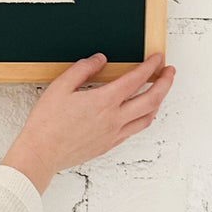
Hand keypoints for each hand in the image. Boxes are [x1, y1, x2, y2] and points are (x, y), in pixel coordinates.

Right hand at [1, 52, 175, 194]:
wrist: (41, 153)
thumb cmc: (46, 122)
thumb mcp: (60, 86)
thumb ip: (83, 69)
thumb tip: (100, 59)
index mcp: (104, 101)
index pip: (136, 79)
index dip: (150, 66)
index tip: (157, 58)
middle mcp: (114, 118)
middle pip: (152, 99)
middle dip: (165, 83)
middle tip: (169, 72)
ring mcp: (114, 134)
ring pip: (148, 117)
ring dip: (158, 102)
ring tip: (159, 92)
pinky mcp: (109, 145)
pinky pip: (135, 130)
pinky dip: (144, 118)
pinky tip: (140, 113)